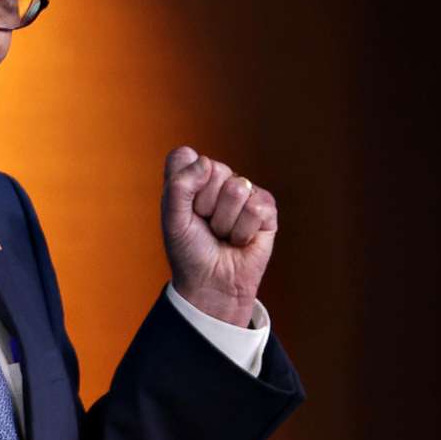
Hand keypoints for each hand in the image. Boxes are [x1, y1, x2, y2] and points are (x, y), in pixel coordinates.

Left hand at [161, 146, 276, 328]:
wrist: (211, 283)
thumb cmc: (189, 251)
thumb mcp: (173, 219)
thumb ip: (179, 186)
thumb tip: (206, 162)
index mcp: (191, 178)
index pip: (185, 156)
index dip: (182, 184)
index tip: (182, 209)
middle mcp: (218, 180)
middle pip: (214, 169)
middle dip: (205, 205)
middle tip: (204, 226)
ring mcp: (244, 192)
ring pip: (237, 189)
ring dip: (224, 221)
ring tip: (222, 235)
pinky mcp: (266, 209)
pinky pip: (256, 208)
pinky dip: (243, 232)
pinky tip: (240, 240)